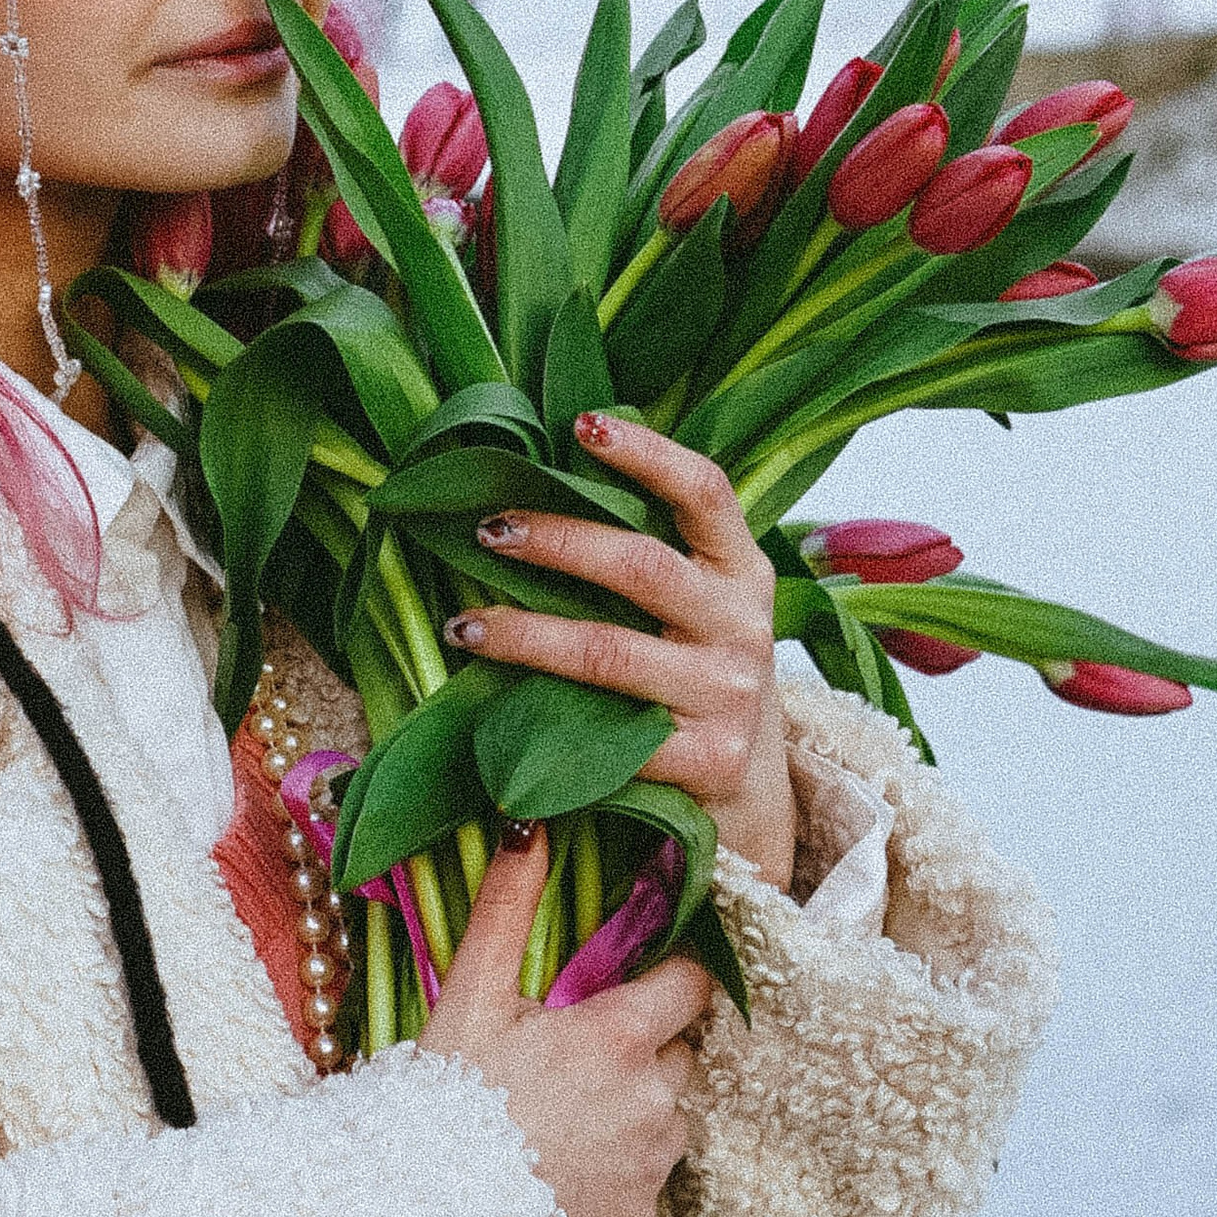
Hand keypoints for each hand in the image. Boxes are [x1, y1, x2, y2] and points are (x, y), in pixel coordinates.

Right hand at [419, 828, 713, 1216]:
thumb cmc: (447, 1096)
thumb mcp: (471, 994)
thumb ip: (508, 906)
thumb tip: (529, 823)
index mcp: (619, 1035)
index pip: (692, 983)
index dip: (669, 979)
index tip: (639, 983)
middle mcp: (653, 1098)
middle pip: (677, 1054)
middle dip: (642, 1051)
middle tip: (573, 1061)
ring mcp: (651, 1165)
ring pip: (666, 1120)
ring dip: (632, 1114)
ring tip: (561, 1121)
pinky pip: (646, 1185)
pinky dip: (617, 1178)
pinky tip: (563, 1174)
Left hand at [446, 415, 796, 893]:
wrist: (752, 792)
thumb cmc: (696, 673)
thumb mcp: (698, 605)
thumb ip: (650, 550)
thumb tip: (543, 476)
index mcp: (741, 570)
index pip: (706, 492)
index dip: (649, 454)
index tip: (583, 424)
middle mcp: (743, 626)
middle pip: (641, 566)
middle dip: (556, 540)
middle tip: (487, 530)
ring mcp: (728, 695)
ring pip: (609, 652)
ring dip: (526, 634)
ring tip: (464, 624)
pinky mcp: (707, 760)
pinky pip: (612, 735)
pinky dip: (546, 718)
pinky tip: (498, 707)